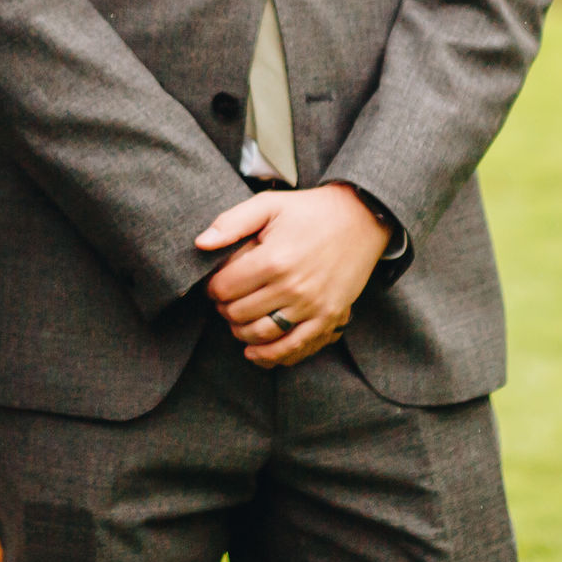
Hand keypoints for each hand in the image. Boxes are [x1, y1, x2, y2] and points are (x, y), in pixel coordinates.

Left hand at [196, 185, 391, 368]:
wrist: (361, 220)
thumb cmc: (309, 211)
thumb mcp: (269, 205)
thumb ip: (232, 222)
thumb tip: (200, 243)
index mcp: (274, 259)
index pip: (226, 288)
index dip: (213, 288)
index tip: (216, 284)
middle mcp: (293, 287)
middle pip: (240, 314)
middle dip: (225, 309)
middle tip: (225, 301)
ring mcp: (313, 307)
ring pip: (262, 335)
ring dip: (241, 333)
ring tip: (237, 321)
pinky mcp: (329, 319)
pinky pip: (295, 348)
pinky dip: (271, 356)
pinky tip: (255, 352)